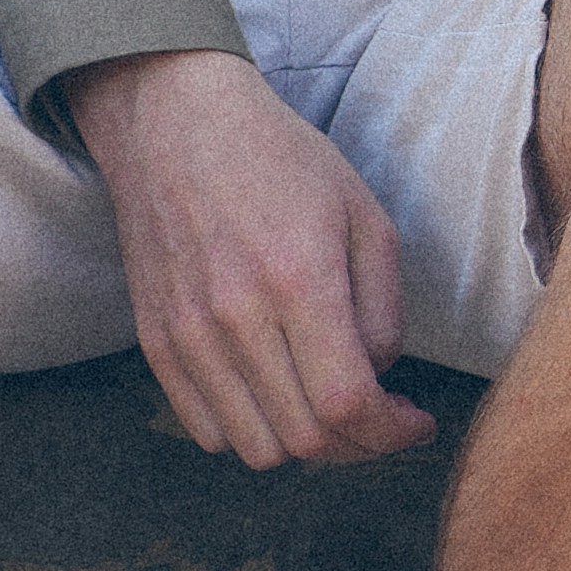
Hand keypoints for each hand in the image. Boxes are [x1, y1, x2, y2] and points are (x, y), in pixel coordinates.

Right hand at [59, 50, 430, 466]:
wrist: (174, 123)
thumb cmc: (281, 160)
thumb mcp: (363, 214)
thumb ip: (384, 308)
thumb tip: (380, 379)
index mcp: (299, 279)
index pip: (348, 403)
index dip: (392, 433)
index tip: (416, 424)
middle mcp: (236, 316)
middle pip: (305, 439)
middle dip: (360, 447)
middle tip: (383, 422)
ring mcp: (188, 334)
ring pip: (255, 447)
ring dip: (305, 445)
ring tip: (327, 407)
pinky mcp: (155, 340)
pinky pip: (206, 429)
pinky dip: (250, 431)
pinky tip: (275, 394)